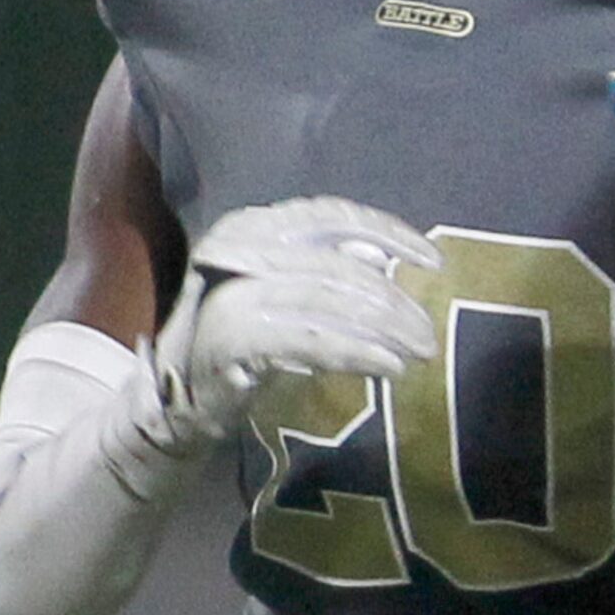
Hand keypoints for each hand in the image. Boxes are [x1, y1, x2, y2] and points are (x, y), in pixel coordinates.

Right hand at [148, 196, 440, 445]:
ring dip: (383, 328)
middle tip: (429, 333)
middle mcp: (236, 248)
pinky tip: (388, 366)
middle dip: (392, 299)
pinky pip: (310, 338)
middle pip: (335, 264)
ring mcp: (229, 292)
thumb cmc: (245, 339)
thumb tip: (379, 255)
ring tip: (418, 352)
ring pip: (327, 299)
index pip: (330, 215)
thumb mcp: (288, 290)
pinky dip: (356, 351)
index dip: (387, 233)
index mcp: (253, 225)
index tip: (433, 262)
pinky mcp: (230, 339)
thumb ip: (326, 266)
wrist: (181, 399)